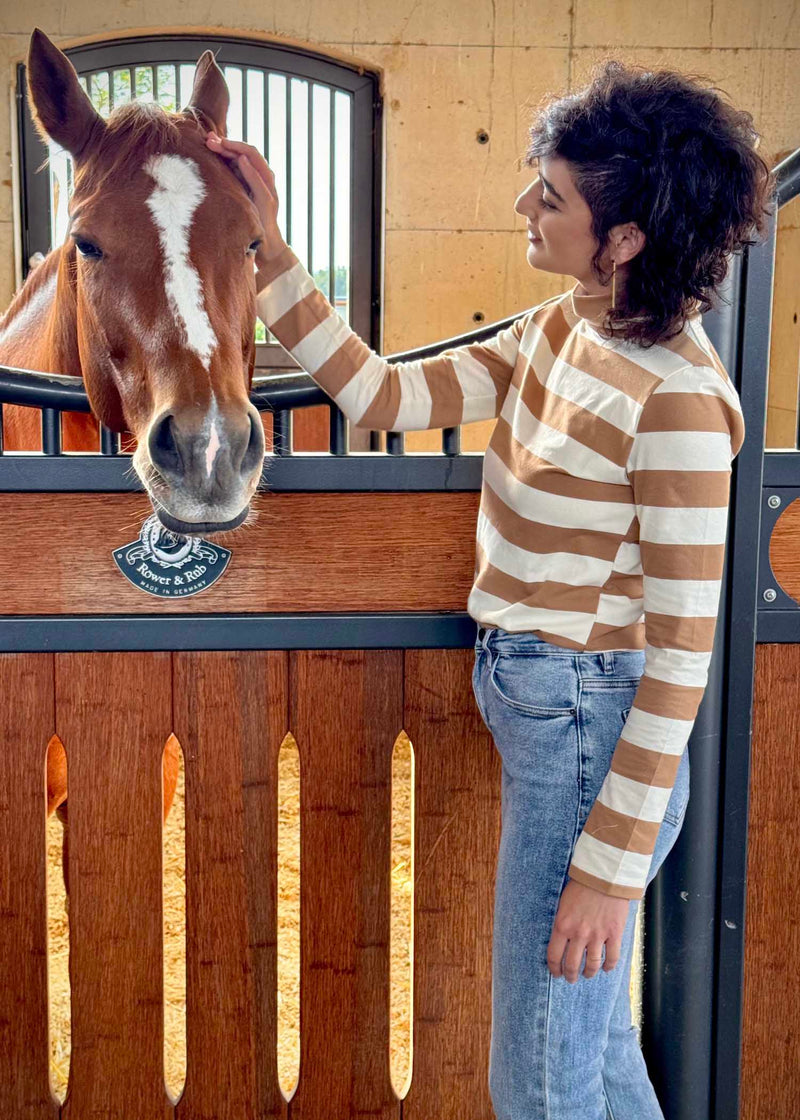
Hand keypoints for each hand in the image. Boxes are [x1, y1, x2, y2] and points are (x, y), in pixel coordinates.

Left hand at [205, 131, 285, 264]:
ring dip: (238, 150)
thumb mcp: (237, 199)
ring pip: (256, 161)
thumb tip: (210, 168)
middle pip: (248, 153)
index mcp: (255, 178)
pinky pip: (260, 181)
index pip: (242, 154)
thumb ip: (231, 183)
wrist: (266, 248)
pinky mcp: (269, 201)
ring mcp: (268, 189)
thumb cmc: (249, 224)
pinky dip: (251, 170)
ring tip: (222, 144)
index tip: (208, 140)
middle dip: (228, 144)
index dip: (225, 144)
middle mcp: (264, 180)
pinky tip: (240, 160)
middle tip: (209, 140)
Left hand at [547, 878, 629, 981]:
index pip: (554, 956)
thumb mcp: (563, 903)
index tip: (556, 973)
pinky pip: (612, 957)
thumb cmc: (581, 885)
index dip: (554, 968)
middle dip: (570, 975)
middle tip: (571, 979)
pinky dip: (609, 966)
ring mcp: (597, 935)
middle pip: (572, 964)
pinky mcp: (614, 934)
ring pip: (592, 965)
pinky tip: (606, 969)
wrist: (604, 875)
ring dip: (589, 973)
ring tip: (587, 975)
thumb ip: (562, 923)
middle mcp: (579, 934)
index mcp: (562, 925)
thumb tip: (561, 939)